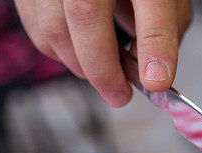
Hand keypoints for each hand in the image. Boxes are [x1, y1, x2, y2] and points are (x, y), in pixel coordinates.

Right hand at [14, 0, 192, 106]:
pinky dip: (56, 51)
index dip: (154, 48)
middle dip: (103, 68)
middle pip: (86, 13)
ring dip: (78, 64)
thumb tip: (147, 73)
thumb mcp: (165, 3)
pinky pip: (36, 25)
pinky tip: (77, 54)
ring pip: (54, 25)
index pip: (152, 6)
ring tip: (101, 75)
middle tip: (119, 95)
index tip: (155, 83)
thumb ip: (161, 33)